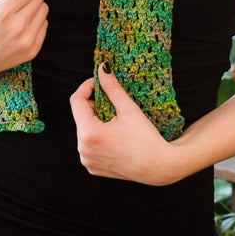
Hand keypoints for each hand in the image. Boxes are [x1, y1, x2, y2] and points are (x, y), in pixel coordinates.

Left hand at [69, 63, 180, 185]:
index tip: (99, 81)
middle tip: (112, 100)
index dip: (86, 87)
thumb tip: (102, 68)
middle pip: (81, 116)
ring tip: (115, 118)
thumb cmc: (145, 139)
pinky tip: (114, 134)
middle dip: (94, 104)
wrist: (158, 167)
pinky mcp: (93, 167)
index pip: (76, 101)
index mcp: (89, 134)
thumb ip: (111, 88)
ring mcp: (87, 160)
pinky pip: (89, 144)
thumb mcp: (128, 109)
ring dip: (96, 119)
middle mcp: (83, 149)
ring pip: (85, 129)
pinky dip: (98, 135)